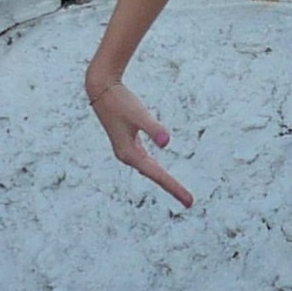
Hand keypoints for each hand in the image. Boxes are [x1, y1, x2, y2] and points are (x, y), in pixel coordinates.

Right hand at [88, 79, 193, 208]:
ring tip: (180, 192)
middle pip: (154, 176)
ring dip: (164, 181)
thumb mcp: (140, 114)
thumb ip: (153, 128)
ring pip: (150, 170)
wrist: (101, 89)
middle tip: (190, 202)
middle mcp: (127, 156)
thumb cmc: (121, 101)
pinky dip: (156, 169)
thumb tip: (167, 142)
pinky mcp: (128, 143)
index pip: (157, 175)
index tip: (189, 200)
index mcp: (129, 154)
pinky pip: (146, 162)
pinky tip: (160, 172)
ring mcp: (127, 150)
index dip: (174, 187)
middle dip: (172, 188)